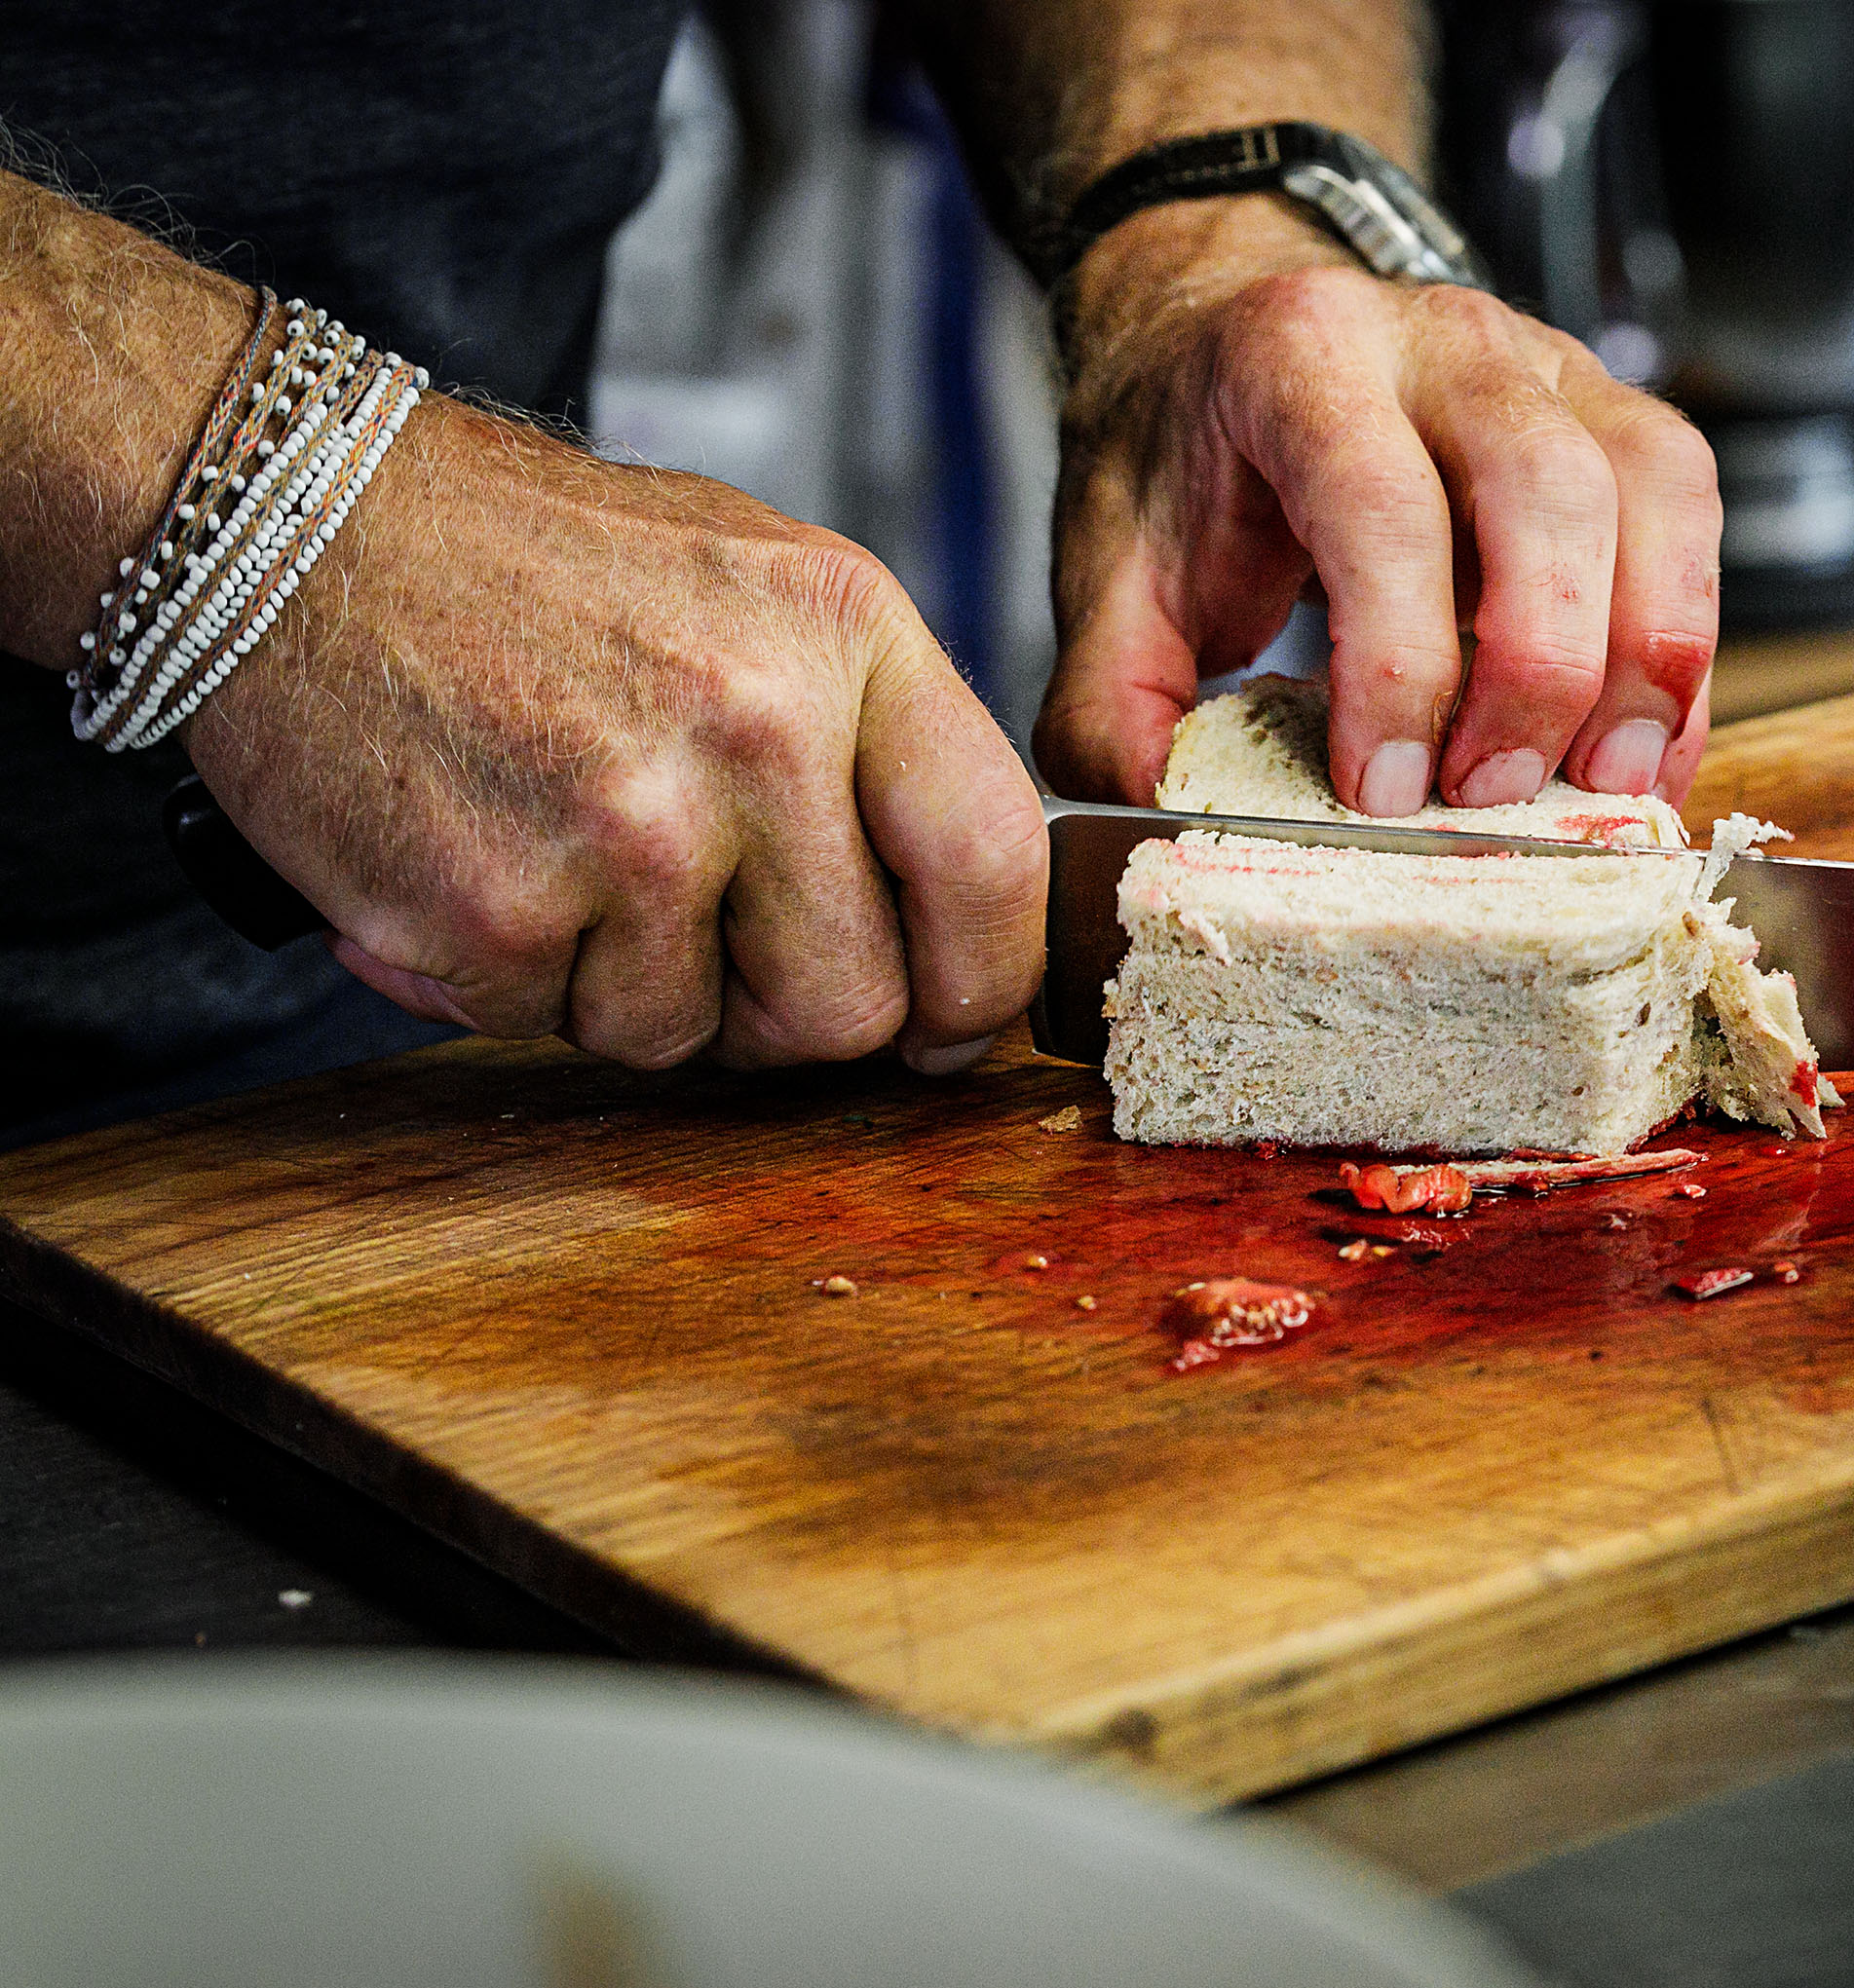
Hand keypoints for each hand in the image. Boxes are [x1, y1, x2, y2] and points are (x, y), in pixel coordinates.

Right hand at [180, 397, 1046, 1071]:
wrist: (292, 518)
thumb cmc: (535, 564)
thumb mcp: (760, 588)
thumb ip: (873, 743)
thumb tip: (960, 931)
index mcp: (845, 634)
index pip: (994, 863)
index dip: (981, 983)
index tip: (949, 1021)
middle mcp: (756, 726)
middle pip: (851, 1003)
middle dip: (784, 1012)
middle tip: (712, 945)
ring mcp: (627, 823)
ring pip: (694, 1037)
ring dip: (634, 988)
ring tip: (570, 854)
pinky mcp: (497, 908)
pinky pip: (555, 1030)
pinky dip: (516, 978)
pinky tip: (483, 860)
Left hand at [1034, 201, 1719, 815]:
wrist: (1230, 333)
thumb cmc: (1185, 463)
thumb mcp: (1112, 578)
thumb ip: (1114, 710)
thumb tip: (1170, 830)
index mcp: (1301, 360)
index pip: (1381, 509)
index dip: (1398, 665)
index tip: (1380, 790)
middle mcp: (1443, 338)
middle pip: (1546, 490)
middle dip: (1539, 671)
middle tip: (1490, 796)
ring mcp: (1550, 365)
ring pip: (1652, 490)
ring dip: (1644, 658)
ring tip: (1600, 785)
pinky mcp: (1615, 413)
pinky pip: (1690, 517)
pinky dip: (1682, 649)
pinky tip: (1641, 748)